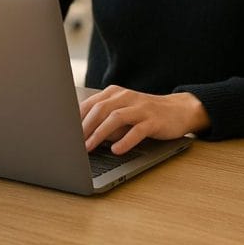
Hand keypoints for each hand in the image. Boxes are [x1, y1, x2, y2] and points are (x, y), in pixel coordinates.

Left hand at [79, 85, 209, 153]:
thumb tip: (82, 137)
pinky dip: (125, 141)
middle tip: (73, 143)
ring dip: (99, 134)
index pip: (89, 104)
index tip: (65, 133)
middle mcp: (126, 97)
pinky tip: (116, 150)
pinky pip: (137, 130)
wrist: (179, 111)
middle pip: (100, 109)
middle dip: (84, 127)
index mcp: (114, 93)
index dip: (76, 119)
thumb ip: (104, 121)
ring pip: (115, 118)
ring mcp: (140, 108)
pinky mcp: (153, 120)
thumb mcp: (122, 113)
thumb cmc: (145, 114)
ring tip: (89, 147)